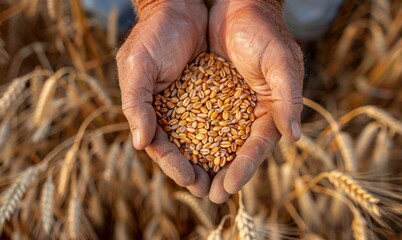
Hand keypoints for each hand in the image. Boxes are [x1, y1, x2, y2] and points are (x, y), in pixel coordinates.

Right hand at [116, 0, 209, 195]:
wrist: (178, 8)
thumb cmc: (152, 37)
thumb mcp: (137, 68)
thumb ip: (137, 105)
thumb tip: (140, 144)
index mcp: (150, 112)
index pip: (162, 146)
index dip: (174, 165)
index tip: (190, 181)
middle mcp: (172, 113)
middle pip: (185, 149)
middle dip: (197, 171)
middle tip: (211, 192)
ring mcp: (193, 104)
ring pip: (205, 139)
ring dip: (214, 160)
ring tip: (226, 180)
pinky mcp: (212, 93)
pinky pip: (222, 118)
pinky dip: (228, 135)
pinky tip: (239, 149)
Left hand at [208, 0, 303, 202]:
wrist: (238, 7)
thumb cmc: (266, 32)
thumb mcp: (281, 62)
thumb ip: (288, 98)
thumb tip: (292, 137)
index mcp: (270, 110)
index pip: (257, 146)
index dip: (245, 167)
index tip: (229, 187)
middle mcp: (248, 113)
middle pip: (235, 150)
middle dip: (223, 174)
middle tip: (209, 196)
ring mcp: (227, 106)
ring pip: (214, 140)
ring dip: (204, 163)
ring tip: (191, 184)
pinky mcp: (207, 95)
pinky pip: (196, 120)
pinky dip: (189, 137)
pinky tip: (177, 152)